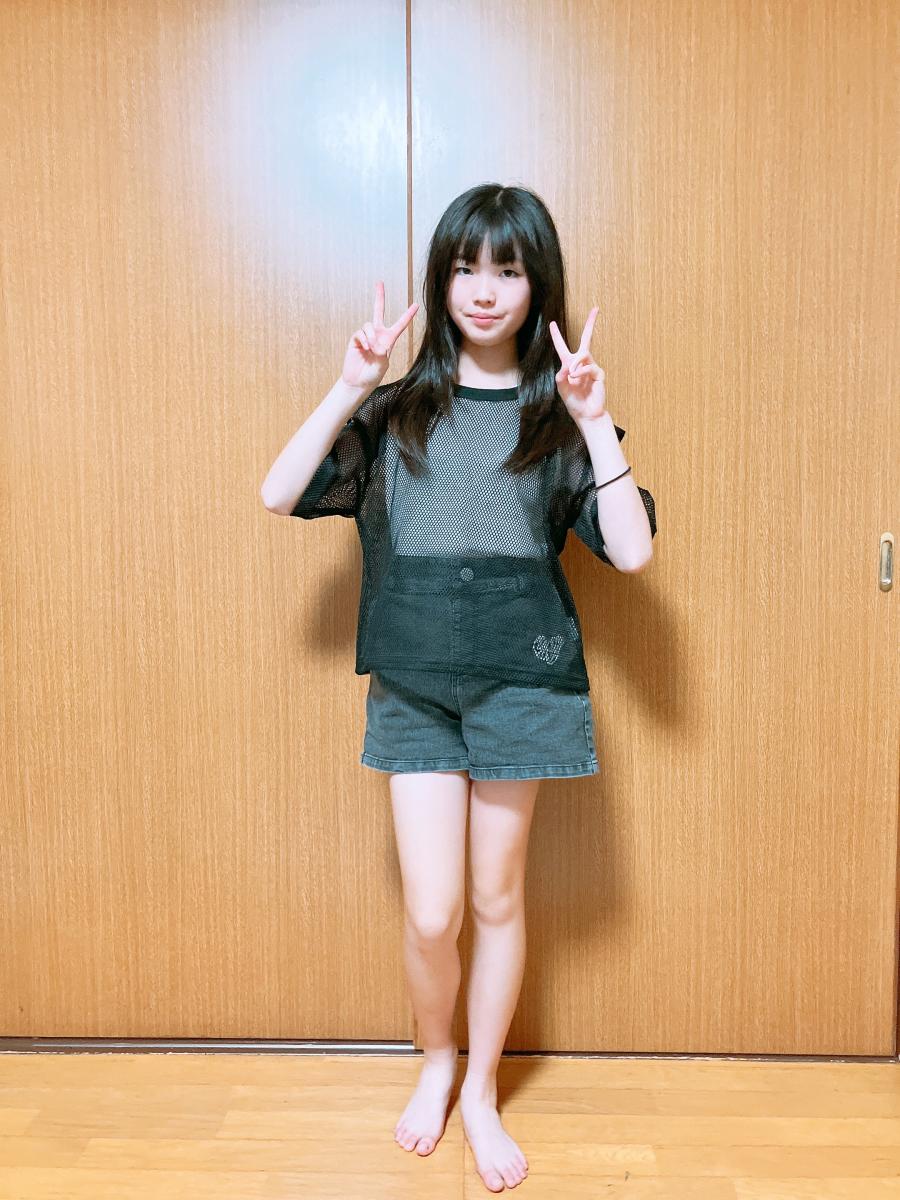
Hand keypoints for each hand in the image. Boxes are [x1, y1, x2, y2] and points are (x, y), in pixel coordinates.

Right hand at [341, 282, 418, 389]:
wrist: (358, 382)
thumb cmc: (373, 375)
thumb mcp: (383, 364)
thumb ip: (382, 351)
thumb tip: (374, 341)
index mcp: (389, 340)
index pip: (400, 325)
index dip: (407, 315)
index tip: (416, 305)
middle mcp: (377, 334)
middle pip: (378, 311)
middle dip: (379, 297)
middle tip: (379, 283)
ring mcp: (366, 336)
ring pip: (368, 325)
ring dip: (371, 336)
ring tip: (370, 349)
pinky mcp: (355, 339)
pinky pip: (360, 332)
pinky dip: (363, 339)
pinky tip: (364, 348)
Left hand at [549, 306, 606, 422]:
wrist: (586, 413)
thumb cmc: (574, 402)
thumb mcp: (562, 389)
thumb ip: (560, 377)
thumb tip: (567, 366)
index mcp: (568, 365)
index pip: (562, 347)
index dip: (556, 336)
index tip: (552, 323)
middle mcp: (580, 363)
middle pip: (586, 339)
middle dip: (590, 323)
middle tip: (596, 308)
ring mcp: (591, 367)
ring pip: (583, 354)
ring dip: (576, 364)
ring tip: (572, 376)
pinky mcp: (599, 373)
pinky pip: (589, 367)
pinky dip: (582, 373)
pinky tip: (577, 379)